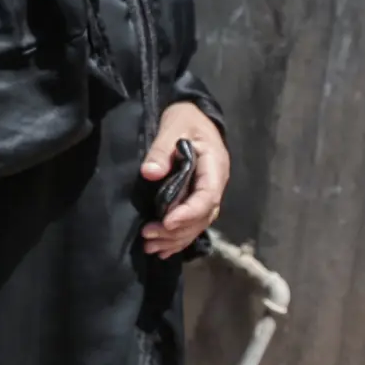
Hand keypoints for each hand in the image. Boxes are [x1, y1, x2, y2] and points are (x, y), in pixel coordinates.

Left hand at [140, 103, 229, 258]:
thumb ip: (161, 150)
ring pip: (198, 224)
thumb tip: (150, 173)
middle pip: (202, 216)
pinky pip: (193, 222)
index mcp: (214, 167)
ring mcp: (208, 192)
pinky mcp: (197, 197)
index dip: (188, 213)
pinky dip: (179, 237)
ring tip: (151, 247)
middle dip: (177, 230)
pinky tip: (164, 250)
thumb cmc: (185, 118)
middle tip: (149, 237)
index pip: (207, 196)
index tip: (167, 223)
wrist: (193, 114)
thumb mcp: (172, 126)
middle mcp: (215, 183)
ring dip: (176, 238)